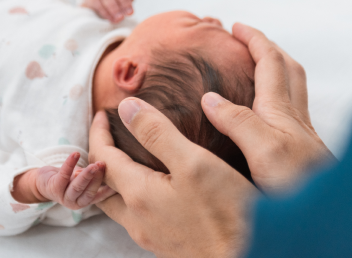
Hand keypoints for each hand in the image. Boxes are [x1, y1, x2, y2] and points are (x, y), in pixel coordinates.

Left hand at [11, 152, 115, 209]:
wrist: (42, 182)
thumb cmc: (67, 179)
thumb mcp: (81, 179)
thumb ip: (92, 176)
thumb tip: (112, 165)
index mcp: (84, 201)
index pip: (99, 196)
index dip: (109, 190)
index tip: (119, 183)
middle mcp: (75, 202)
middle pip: (88, 192)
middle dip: (97, 179)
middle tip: (105, 166)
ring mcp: (64, 196)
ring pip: (77, 187)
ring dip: (87, 175)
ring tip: (95, 164)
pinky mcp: (54, 187)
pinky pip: (64, 174)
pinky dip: (70, 163)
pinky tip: (76, 154)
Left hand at [89, 101, 259, 257]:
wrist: (253, 257)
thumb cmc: (229, 215)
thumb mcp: (194, 162)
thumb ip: (157, 133)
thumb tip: (126, 108)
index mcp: (139, 195)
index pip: (102, 158)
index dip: (98, 132)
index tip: (102, 114)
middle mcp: (138, 220)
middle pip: (102, 184)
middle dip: (100, 156)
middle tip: (107, 134)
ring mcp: (152, 235)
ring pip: (119, 203)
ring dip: (116, 177)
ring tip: (127, 155)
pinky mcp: (168, 244)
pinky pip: (138, 215)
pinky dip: (134, 192)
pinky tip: (154, 185)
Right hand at [201, 23, 336, 193]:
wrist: (329, 215)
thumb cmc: (299, 186)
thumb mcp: (263, 150)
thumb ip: (238, 121)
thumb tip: (210, 98)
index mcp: (281, 111)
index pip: (270, 61)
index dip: (254, 39)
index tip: (236, 27)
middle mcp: (293, 118)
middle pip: (287, 68)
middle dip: (268, 47)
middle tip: (247, 40)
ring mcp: (299, 135)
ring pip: (291, 89)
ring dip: (275, 69)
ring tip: (255, 67)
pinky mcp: (299, 152)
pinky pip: (289, 111)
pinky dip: (275, 97)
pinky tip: (264, 114)